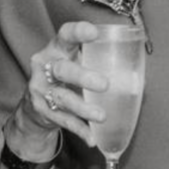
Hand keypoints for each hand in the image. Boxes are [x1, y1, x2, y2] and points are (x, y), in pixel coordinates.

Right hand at [10, 21, 107, 149]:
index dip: (78, 32)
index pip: (65, 35)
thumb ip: (98, 65)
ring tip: (101, 116)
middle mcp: (45, 65)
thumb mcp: (75, 63)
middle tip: (105, 84)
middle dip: (83, 76)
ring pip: (62, 98)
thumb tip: (135, 79)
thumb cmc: (65, 77)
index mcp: (57, 48)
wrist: (33, 105)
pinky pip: (62, 120)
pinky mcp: (40, 109)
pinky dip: (79, 129)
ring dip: (83, 107)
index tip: (94, 32)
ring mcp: (40, 88)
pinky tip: (91, 137)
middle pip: (62, 69)